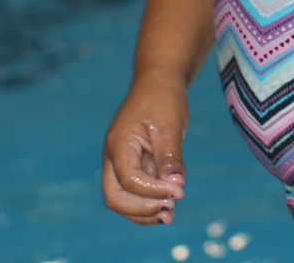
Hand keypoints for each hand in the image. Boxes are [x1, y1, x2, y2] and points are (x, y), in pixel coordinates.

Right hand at [102, 73, 188, 224]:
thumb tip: (175, 186)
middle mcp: (115, 155)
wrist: (160, 78)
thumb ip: (170, 157)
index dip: (153, 192)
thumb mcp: (170, 125)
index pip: (130, 180)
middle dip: (141, 210)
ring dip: (144, 209)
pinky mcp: (133, 160)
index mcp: (119, 145)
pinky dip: (148, 198)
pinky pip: (136, 186)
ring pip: (124, 196)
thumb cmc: (164, 97)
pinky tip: (168, 202)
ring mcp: (122, 159)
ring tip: (170, 215)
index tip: (179, 193)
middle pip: (116, 196)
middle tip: (169, 212)